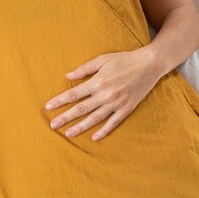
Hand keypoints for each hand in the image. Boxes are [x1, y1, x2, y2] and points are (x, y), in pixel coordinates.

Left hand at [45, 47, 162, 140]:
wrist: (150, 64)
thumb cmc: (124, 60)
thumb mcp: (103, 59)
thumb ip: (84, 69)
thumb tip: (67, 75)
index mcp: (98, 82)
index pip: (74, 94)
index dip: (60, 101)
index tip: (48, 106)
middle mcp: (106, 95)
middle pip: (81, 109)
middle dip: (65, 118)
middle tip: (52, 125)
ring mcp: (117, 103)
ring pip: (95, 119)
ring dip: (80, 127)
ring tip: (68, 134)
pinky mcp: (126, 109)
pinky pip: (113, 123)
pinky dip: (103, 131)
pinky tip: (94, 138)